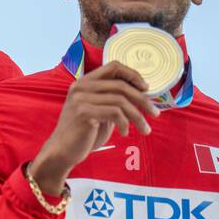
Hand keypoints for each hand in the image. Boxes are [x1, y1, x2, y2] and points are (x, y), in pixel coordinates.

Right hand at [27, 61, 159, 194]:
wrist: (62, 151)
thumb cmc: (84, 133)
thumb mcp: (99, 110)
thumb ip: (112, 99)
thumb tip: (142, 92)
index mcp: (84, 82)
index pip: (114, 66)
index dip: (133, 75)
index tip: (146, 89)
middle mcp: (81, 87)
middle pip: (121, 85)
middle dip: (143, 100)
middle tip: (155, 113)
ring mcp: (81, 99)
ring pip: (121, 101)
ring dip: (138, 116)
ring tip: (145, 129)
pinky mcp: (83, 112)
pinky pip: (115, 113)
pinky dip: (125, 124)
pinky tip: (124, 133)